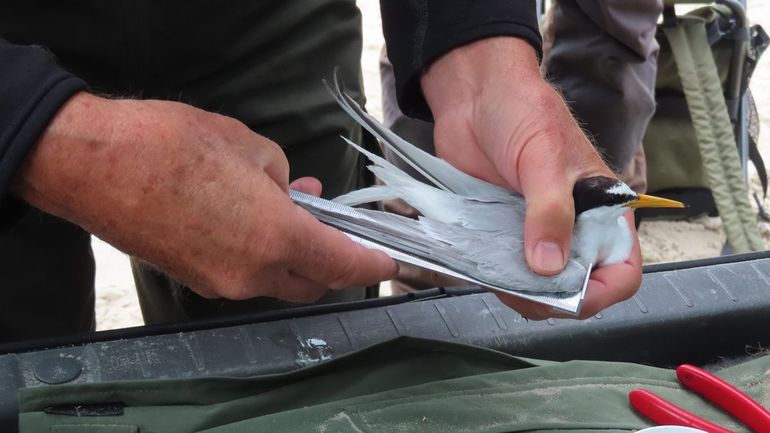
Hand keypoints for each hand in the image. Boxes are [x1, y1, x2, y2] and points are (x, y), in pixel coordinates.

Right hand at [12, 92, 396, 302]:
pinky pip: (244, 275)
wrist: (92, 164)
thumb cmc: (172, 144)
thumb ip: (283, 177)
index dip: (370, 264)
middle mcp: (251, 272)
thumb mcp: (247, 144)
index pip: (341, 265)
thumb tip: (290, 193)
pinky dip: (261, 256)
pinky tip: (253, 219)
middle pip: (312, 282)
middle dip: (333, 263)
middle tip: (338, 230)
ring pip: (277, 280)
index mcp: (275, 238)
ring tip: (291, 209)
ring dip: (295, 256)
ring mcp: (219, 283)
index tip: (388, 260)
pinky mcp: (193, 278)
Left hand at [421, 37, 641, 318]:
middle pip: (577, 289)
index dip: (601, 293)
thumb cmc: (523, 112)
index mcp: (603, 211)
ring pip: (538, 287)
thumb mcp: (543, 159)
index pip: (621, 271)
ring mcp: (536, 234)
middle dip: (551, 298)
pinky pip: (506, 271)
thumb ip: (550, 211)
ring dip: (519, 292)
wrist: (475, 96)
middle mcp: (574, 229)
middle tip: (517, 286)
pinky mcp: (504, 233)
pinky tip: (482, 267)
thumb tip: (548, 266)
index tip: (567, 296)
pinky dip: (496, 278)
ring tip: (497, 274)